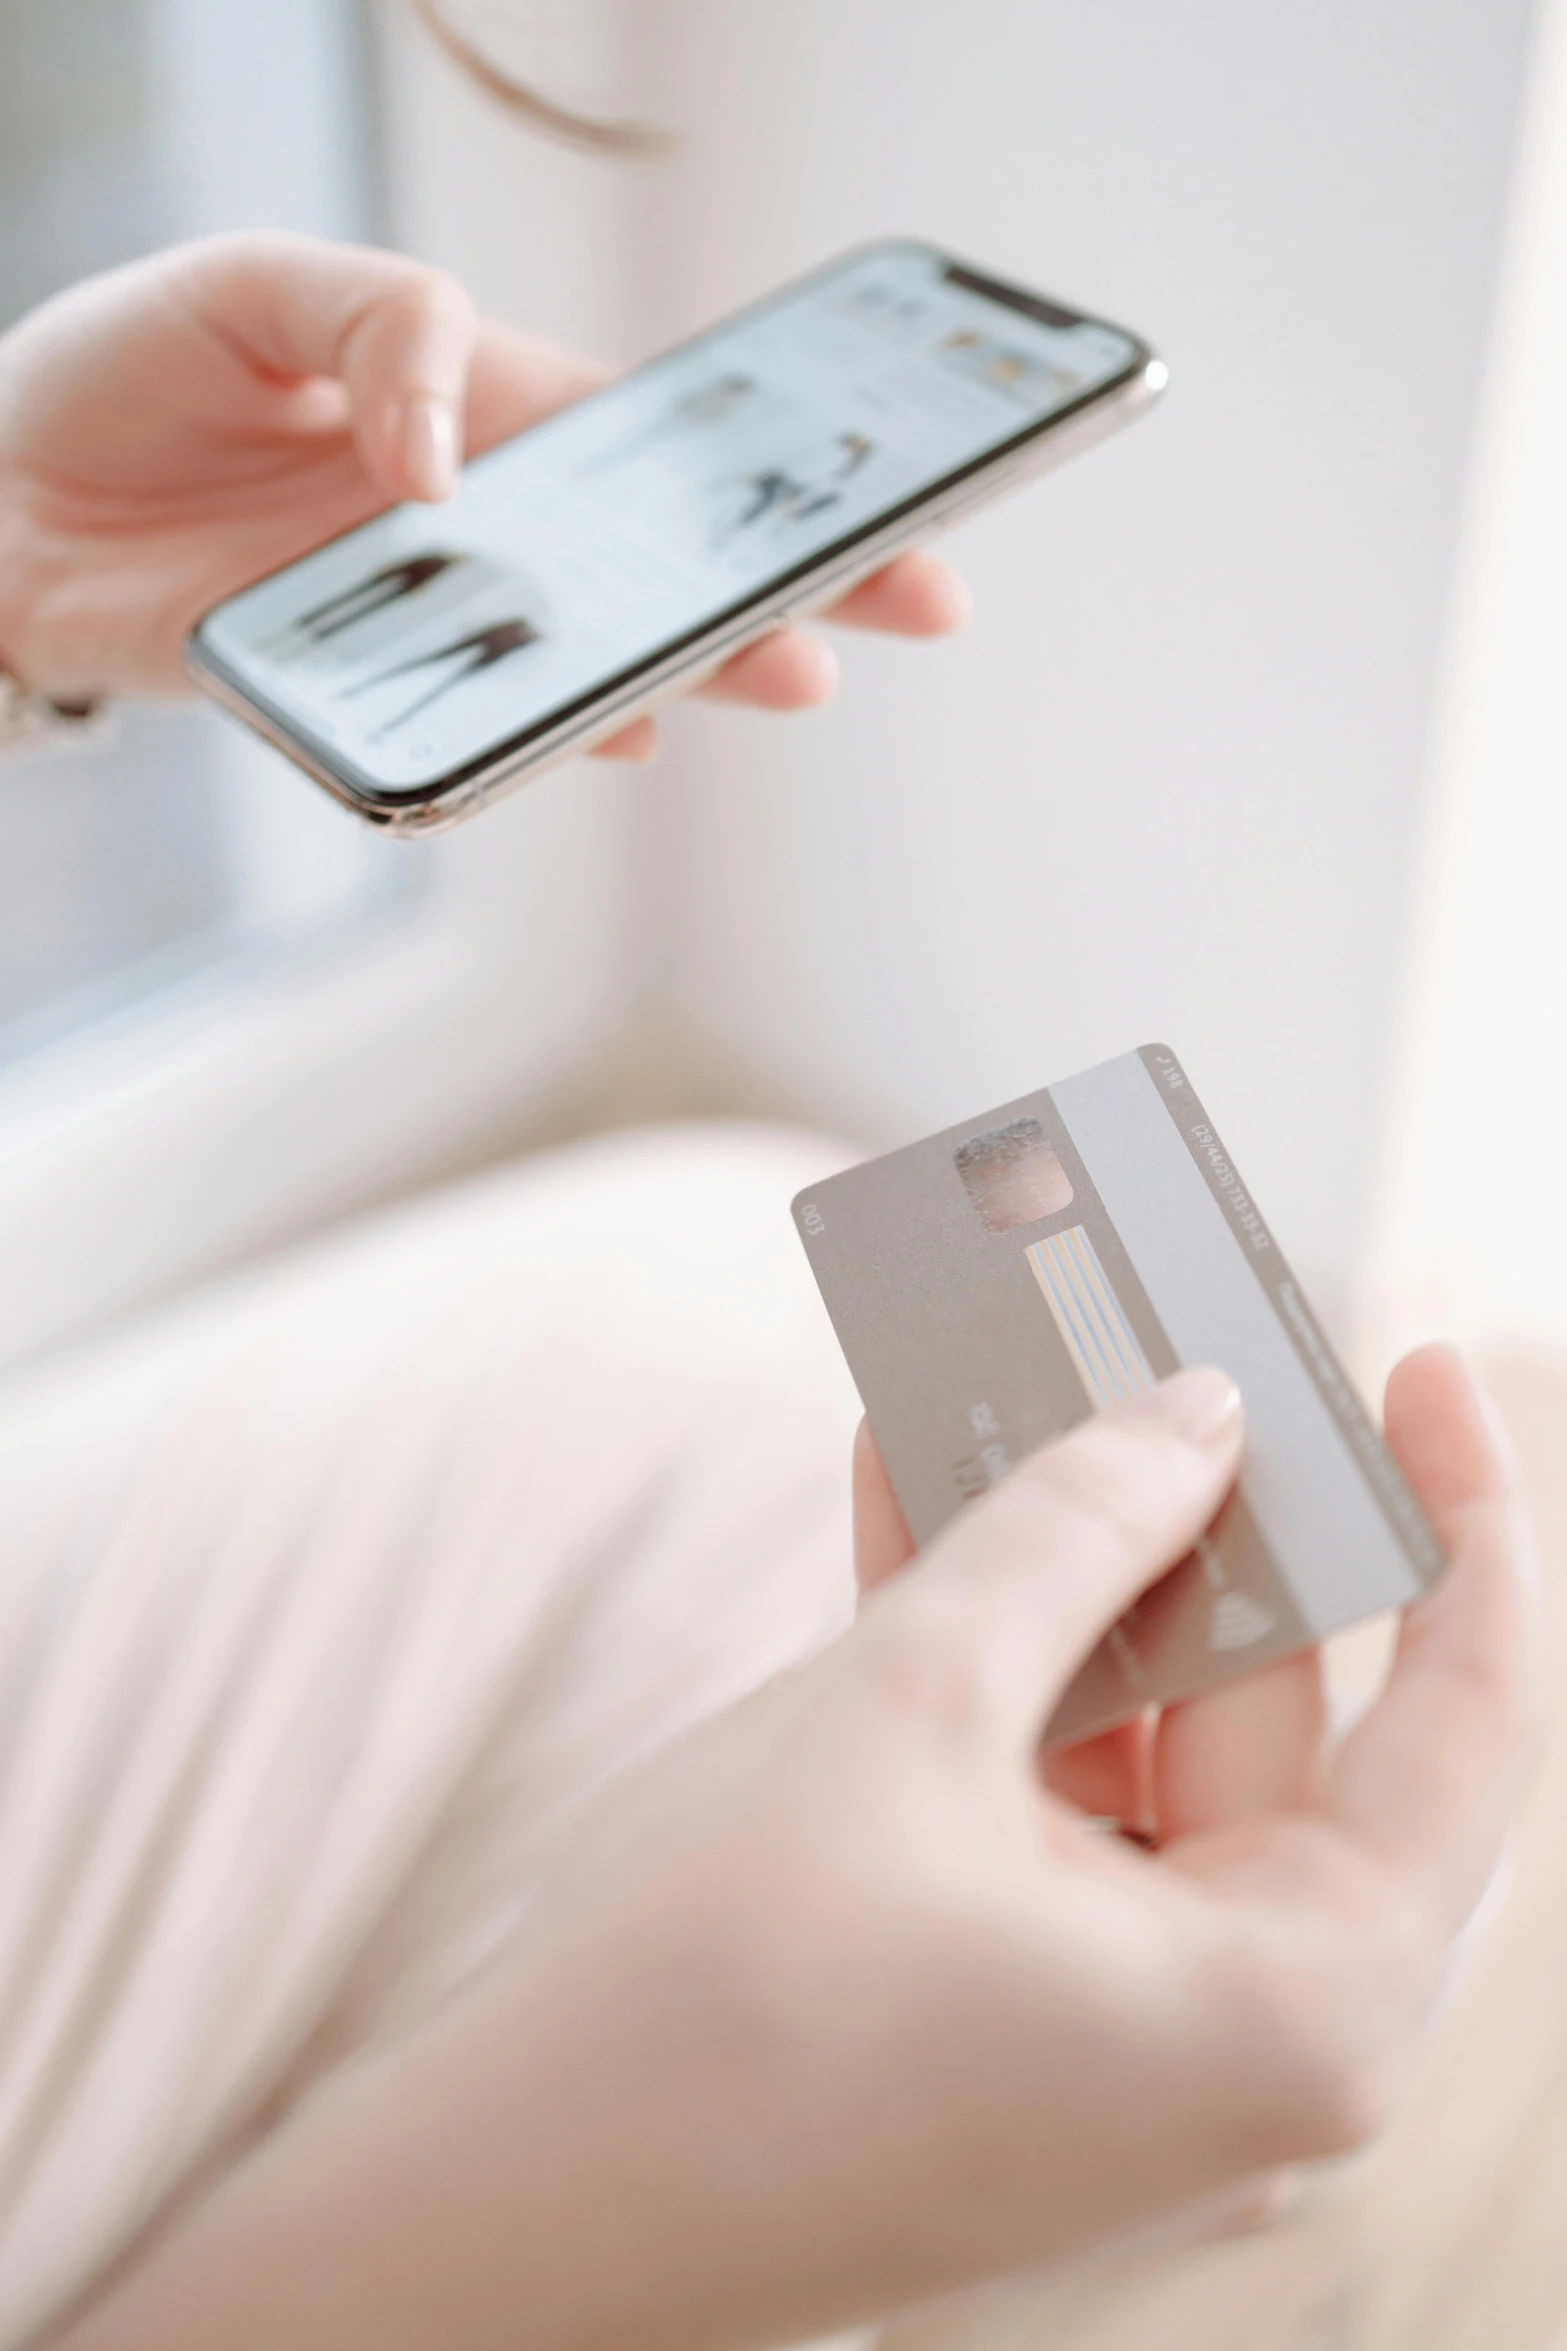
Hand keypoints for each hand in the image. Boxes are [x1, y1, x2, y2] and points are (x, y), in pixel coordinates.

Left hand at [0, 233, 968, 748]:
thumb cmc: (129, 372)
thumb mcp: (260, 285)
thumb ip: (388, 327)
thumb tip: (452, 465)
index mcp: (482, 415)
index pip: (656, 448)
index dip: (775, 467)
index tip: (897, 485)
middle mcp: (477, 533)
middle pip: (662, 568)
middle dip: (793, 582)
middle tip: (917, 603)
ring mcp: (426, 625)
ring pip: (590, 657)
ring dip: (696, 666)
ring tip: (792, 672)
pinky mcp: (356, 701)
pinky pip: (471, 729)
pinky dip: (541, 734)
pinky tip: (619, 725)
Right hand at [55, 1348, 1534, 2350]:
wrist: (502, 2221)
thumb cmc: (713, 2000)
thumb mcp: (908, 1705)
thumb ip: (1070, 1531)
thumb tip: (1190, 1414)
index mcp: (1300, 2006)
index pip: (1471, 1717)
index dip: (1462, 1514)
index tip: (1411, 1364)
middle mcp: (1250, 2044)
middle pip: (1282, 1715)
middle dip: (1193, 1519)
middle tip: (1147, 1353)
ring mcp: (1134, 2038)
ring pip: (1144, 1743)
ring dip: (1059, 1570)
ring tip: (1000, 1385)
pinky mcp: (1026, 2019)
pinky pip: (1051, 1802)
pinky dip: (991, 1669)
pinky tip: (904, 1496)